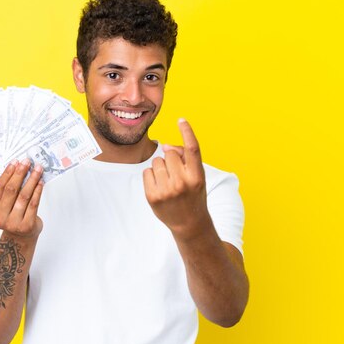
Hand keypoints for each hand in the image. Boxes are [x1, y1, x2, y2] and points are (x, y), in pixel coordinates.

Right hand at [0, 159, 44, 238]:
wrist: (20, 238)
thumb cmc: (12, 217)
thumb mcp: (4, 205)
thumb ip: (7, 189)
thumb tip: (17, 167)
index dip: (8, 173)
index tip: (15, 162)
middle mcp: (0, 217)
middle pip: (11, 190)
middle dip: (20, 173)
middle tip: (27, 162)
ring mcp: (13, 223)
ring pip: (24, 195)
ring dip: (32, 180)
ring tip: (37, 170)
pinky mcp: (27, 225)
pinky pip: (33, 204)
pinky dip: (38, 191)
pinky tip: (40, 182)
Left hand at [143, 119, 209, 235]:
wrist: (189, 223)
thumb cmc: (193, 194)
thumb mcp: (196, 176)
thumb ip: (185, 158)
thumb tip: (164, 145)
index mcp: (197, 176)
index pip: (192, 149)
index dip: (187, 131)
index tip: (181, 120)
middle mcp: (182, 182)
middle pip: (169, 153)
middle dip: (171, 159)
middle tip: (177, 174)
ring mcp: (167, 190)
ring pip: (156, 161)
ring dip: (160, 167)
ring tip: (169, 182)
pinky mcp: (153, 196)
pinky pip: (146, 172)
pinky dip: (151, 176)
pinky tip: (160, 186)